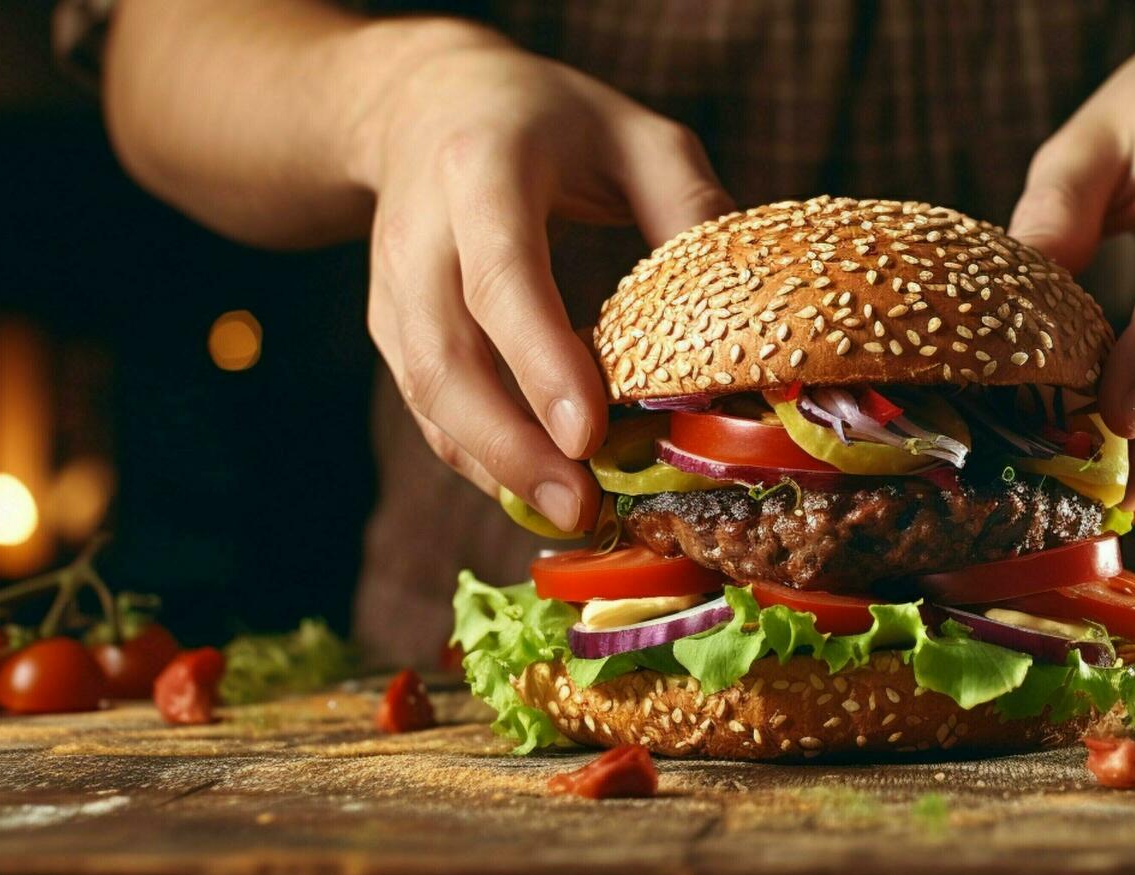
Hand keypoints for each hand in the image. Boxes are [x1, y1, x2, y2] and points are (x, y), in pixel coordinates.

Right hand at [350, 24, 733, 529]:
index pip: (502, 277)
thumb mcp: (635, 134)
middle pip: (446, 356)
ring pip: (428, 393)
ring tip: (570, 512)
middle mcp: (420, 232)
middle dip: (510, 446)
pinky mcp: (390, 326)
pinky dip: (478, 455)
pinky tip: (536, 487)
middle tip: (582, 506)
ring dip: (493, 464)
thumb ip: (690, 208)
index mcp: (482, 169)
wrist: (422, 102)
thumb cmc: (551, 120)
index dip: (540, 360)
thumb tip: (743, 316)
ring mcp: (393, 285)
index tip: (587, 435)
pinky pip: (427, 405)